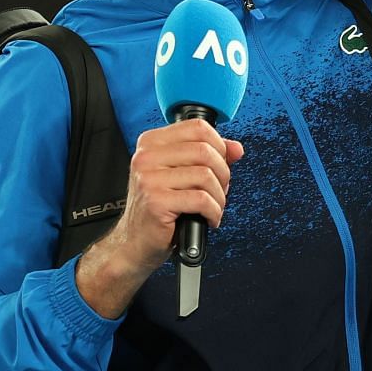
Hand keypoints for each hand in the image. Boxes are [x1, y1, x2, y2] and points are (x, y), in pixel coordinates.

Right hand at [76, 119, 241, 317]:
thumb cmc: (159, 209)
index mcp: (151, 143)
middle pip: (204, 150)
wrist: (135, 242)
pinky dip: (213, 212)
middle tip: (219, 191)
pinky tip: (208, 219)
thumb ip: (209, 157)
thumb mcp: (182, 176)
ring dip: (219, 197)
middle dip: (223, 174)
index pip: (197, 128)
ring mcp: (148, 178)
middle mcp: (146, 157)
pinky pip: (201, 199)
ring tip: (213, 208)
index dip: (219, 146)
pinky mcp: (156, 200)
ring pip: (206, 175)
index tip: (220, 165)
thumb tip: (236, 148)